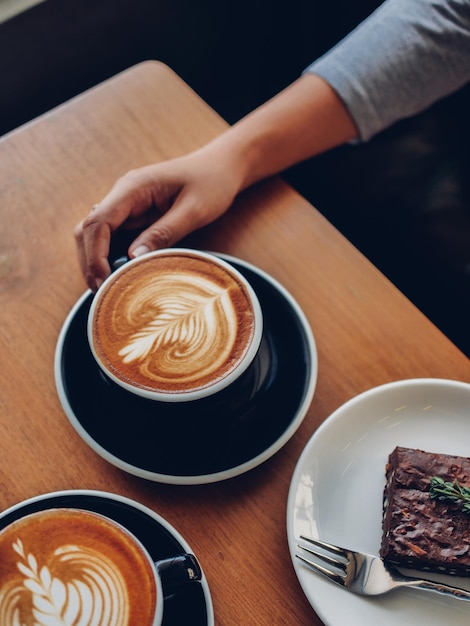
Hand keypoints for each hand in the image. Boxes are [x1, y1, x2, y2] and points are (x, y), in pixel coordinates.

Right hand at [74, 149, 241, 290]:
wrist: (220, 166)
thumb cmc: (211, 183)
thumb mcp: (194, 210)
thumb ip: (165, 232)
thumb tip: (133, 257)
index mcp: (133, 187)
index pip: (97, 222)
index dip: (95, 255)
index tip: (103, 282)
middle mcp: (123, 194)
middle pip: (88, 229)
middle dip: (90, 261)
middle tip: (103, 293)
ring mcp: (127, 204)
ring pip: (96, 234)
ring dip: (98, 260)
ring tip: (109, 288)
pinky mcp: (134, 214)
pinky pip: (114, 237)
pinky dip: (112, 257)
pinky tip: (122, 275)